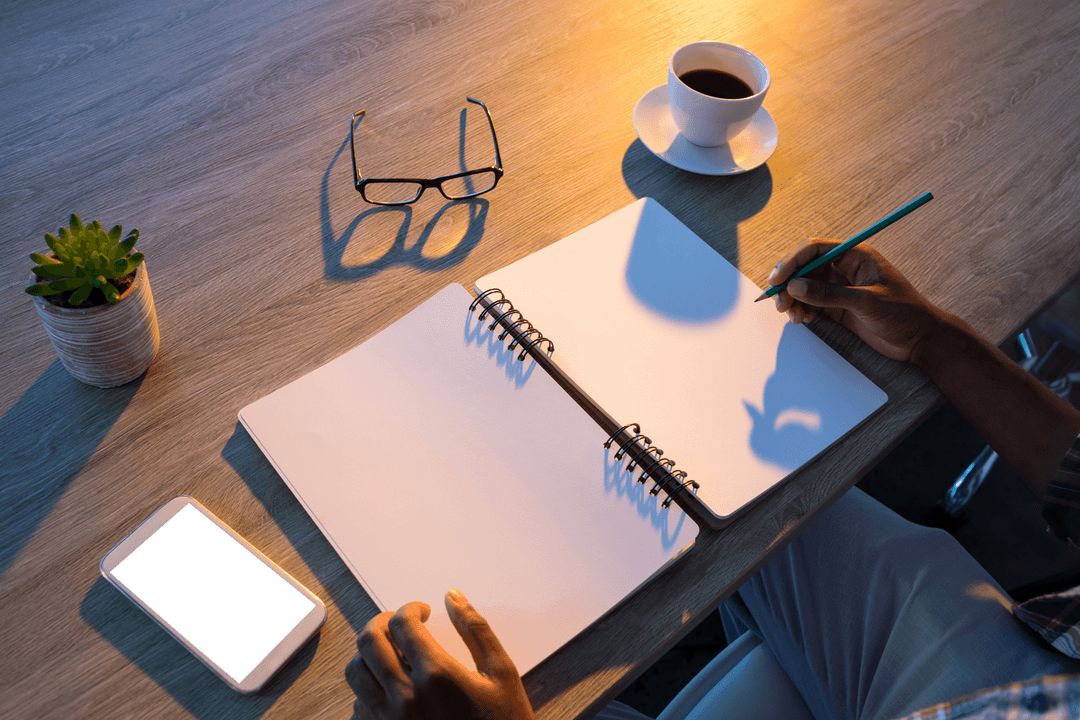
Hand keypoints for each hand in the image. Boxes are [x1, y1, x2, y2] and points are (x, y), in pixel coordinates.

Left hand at [346, 589, 534, 719]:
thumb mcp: (501, 673)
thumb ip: (476, 630)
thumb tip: (453, 598)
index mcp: (437, 675)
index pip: (402, 623)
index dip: (410, 608)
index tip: (421, 611)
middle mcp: (407, 697)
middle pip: (370, 641)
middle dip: (382, 621)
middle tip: (398, 623)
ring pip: (356, 671)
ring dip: (370, 654)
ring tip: (391, 652)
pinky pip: (358, 704)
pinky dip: (369, 689)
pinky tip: (392, 687)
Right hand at [769, 239, 944, 364]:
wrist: (921, 340)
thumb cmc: (905, 314)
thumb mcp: (867, 302)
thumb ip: (830, 294)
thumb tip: (796, 286)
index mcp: (855, 255)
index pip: (814, 249)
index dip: (792, 262)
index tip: (778, 279)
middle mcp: (844, 269)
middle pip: (804, 268)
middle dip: (789, 284)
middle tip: (780, 303)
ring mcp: (840, 288)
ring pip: (804, 287)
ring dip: (793, 300)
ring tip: (794, 317)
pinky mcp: (838, 307)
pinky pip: (811, 304)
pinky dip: (802, 311)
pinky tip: (804, 320)